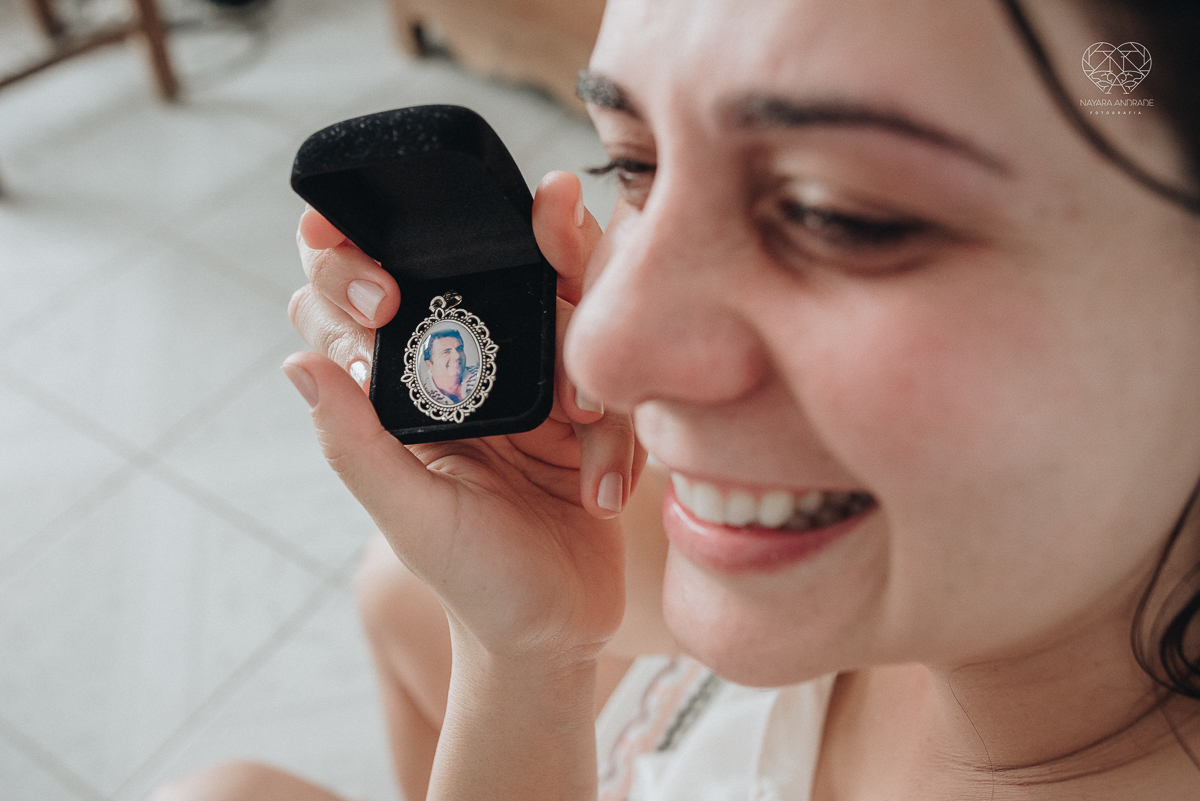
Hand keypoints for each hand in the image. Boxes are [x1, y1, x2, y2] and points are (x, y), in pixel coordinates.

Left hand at [284, 172, 642, 660]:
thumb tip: (299, 362)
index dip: (352, 261)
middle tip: (531, 240)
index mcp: (399, 386)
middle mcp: (459, 361)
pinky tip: (601, 488)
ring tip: (583, 412)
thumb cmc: (473, 578)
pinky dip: (610, 421)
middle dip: (502, 242)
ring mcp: (529, 369)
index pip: (354, 293)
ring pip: (551, 287)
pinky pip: (606, 355)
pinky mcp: (588, 388)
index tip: (382, 297)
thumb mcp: (410, 516)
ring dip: (575, 331)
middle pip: (468, 257)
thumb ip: (355, 444)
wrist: (561, 625)